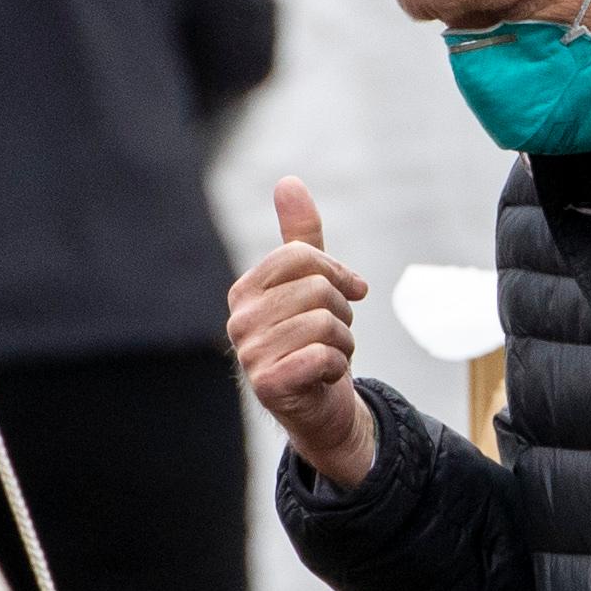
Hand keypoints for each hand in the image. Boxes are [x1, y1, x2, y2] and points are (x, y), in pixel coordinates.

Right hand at [227, 179, 375, 487]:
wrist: (319, 408)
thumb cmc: (313, 343)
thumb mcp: (312, 285)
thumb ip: (300, 237)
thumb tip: (288, 181)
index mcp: (245, 290)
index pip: (302, 256)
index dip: (338, 273)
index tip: (351, 291)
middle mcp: (239, 319)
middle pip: (318, 289)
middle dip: (342, 313)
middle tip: (333, 335)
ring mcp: (249, 353)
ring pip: (326, 323)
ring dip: (343, 343)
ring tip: (328, 357)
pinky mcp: (268, 384)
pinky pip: (324, 356)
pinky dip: (337, 367)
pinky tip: (323, 377)